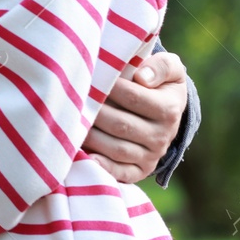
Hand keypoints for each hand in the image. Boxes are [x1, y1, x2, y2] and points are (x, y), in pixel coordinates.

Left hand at [83, 51, 187, 182]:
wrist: (166, 111)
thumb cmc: (158, 82)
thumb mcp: (170, 68)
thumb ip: (162, 66)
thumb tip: (142, 77)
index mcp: (169, 109)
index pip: (134, 97)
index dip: (109, 87)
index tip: (89, 77)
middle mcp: (162, 136)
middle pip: (121, 125)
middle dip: (94, 112)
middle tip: (71, 100)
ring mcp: (151, 156)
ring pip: (118, 149)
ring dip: (92, 137)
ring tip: (69, 122)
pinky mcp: (140, 171)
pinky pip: (121, 173)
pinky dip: (102, 166)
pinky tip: (84, 155)